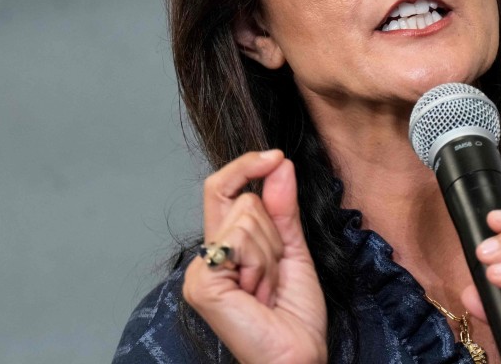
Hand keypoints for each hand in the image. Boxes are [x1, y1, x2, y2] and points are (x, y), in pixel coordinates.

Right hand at [182, 150, 326, 363]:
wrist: (298, 357)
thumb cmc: (295, 318)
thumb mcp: (293, 251)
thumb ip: (283, 208)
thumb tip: (279, 164)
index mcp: (225, 247)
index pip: (224, 189)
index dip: (246, 166)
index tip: (275, 156)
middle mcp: (207, 256)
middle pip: (243, 202)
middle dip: (274, 235)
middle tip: (275, 276)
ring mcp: (201, 270)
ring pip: (245, 218)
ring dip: (271, 254)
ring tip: (268, 289)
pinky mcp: (203, 282)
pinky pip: (239, 241)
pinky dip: (261, 264)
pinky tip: (258, 295)